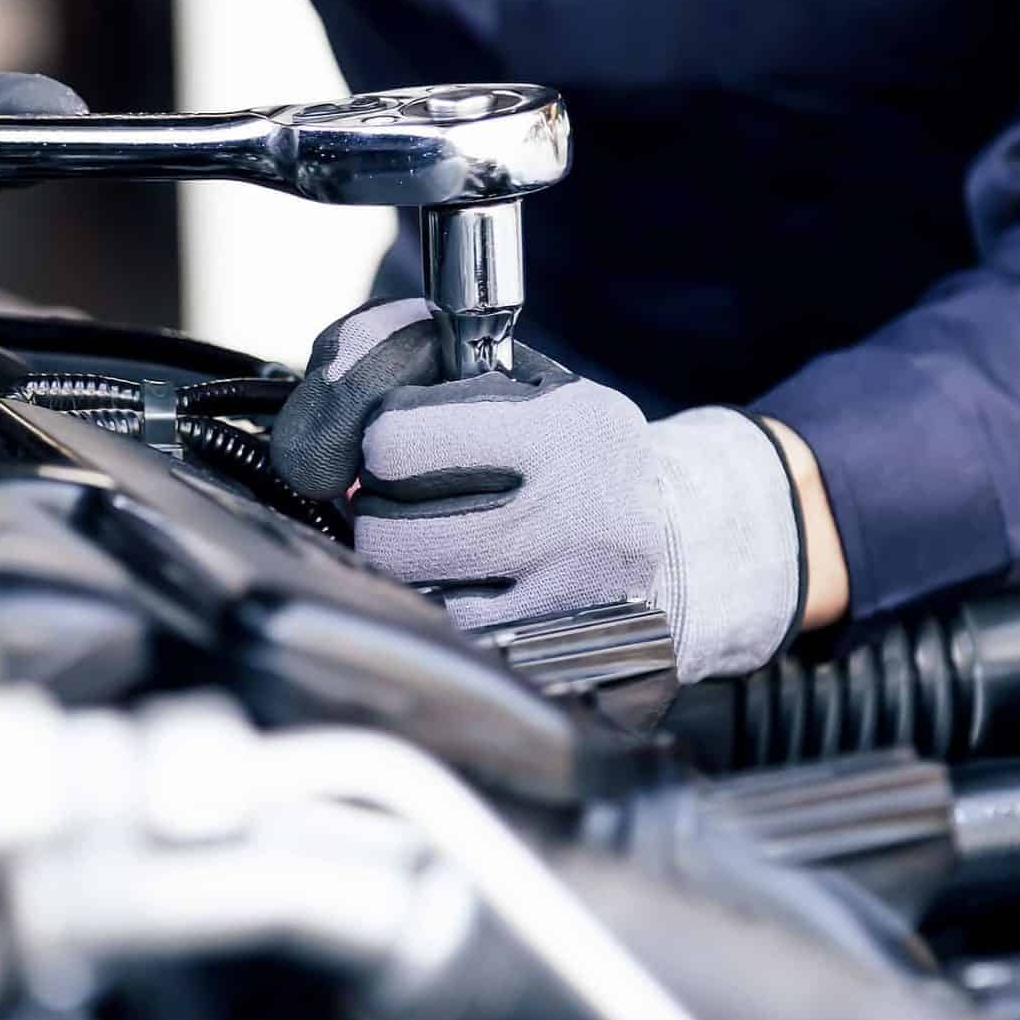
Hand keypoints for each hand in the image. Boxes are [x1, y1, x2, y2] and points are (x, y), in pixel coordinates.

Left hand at [273, 298, 809, 680]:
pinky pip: (444, 638)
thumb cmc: (579, 456)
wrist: (689, 547)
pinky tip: (458, 588)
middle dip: (380, 514)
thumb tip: (330, 422)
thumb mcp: (528, 384)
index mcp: (568, 428)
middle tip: (409, 505)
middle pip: (389, 531)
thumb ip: (424, 366)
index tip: (398, 446)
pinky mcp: (557, 654)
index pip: (395, 440)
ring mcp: (568, 597)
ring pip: (408, 593)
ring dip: (401, 566)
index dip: (379, 443)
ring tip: (433, 544)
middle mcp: (576, 514)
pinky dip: (432, 611)